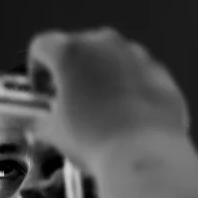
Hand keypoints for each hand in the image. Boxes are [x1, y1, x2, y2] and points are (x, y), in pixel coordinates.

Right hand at [26, 28, 188, 164]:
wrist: (144, 154)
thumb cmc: (91, 139)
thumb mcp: (54, 133)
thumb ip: (39, 120)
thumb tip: (37, 121)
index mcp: (71, 53)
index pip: (42, 45)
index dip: (36, 69)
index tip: (42, 93)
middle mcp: (104, 44)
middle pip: (79, 47)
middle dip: (72, 71)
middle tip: (71, 102)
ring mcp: (137, 55)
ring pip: (111, 58)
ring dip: (102, 77)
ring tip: (103, 111)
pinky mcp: (161, 73)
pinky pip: (138, 74)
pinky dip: (130, 89)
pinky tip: (129, 118)